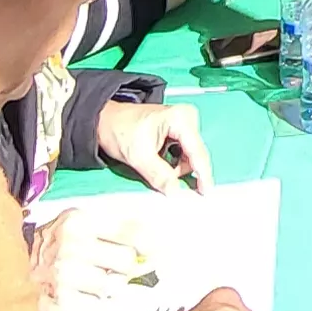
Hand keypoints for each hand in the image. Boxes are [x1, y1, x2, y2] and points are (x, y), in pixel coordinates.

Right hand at [26, 207, 154, 310]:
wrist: (13, 273)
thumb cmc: (54, 248)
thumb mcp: (79, 225)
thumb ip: (115, 229)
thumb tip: (155, 245)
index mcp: (78, 221)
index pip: (131, 230)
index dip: (153, 243)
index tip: (162, 250)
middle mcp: (71, 245)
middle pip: (127, 261)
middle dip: (127, 268)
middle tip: (116, 270)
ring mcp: (65, 275)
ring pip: (116, 287)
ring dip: (111, 288)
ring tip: (93, 283)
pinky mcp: (62, 302)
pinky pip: (100, 307)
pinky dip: (97, 305)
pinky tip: (82, 296)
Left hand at [94, 99, 212, 195]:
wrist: (105, 119)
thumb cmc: (119, 131)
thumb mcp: (138, 156)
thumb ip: (159, 175)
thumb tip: (176, 193)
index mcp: (180, 119)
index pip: (196, 152)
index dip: (203, 174)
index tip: (206, 192)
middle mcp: (187, 117)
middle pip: (195, 154)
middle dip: (183, 171)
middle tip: (164, 179)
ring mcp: (184, 121)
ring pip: (190, 155)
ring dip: (177, 167)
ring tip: (155, 166)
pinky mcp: (179, 128)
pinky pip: (184, 151)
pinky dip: (174, 161)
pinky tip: (160, 161)